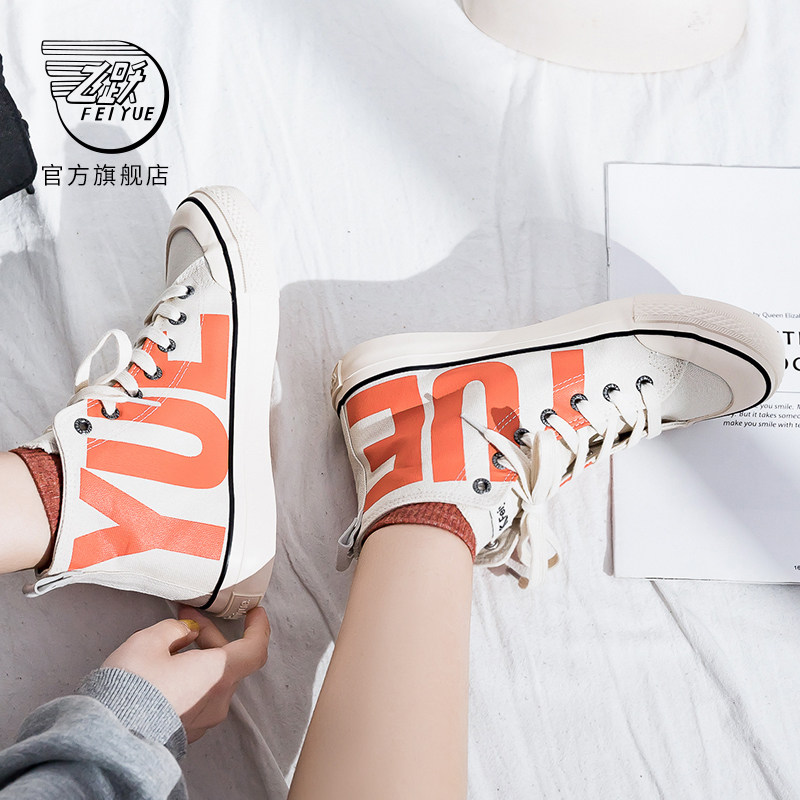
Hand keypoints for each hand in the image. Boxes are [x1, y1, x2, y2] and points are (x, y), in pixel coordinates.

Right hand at [102, 605, 269, 742]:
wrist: (108, 739)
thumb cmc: (132, 687)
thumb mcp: (150, 641)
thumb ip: (174, 630)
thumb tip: (185, 633)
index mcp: (218, 674)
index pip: (254, 649)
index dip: (258, 627)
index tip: (255, 612)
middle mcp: (218, 700)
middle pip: (228, 661)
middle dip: (210, 636)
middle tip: (187, 619)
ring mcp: (203, 719)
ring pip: (212, 680)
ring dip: (199, 657)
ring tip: (170, 642)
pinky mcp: (186, 731)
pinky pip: (199, 698)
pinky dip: (191, 678)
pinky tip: (167, 670)